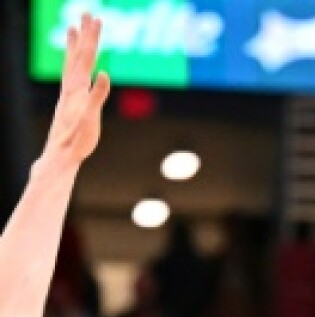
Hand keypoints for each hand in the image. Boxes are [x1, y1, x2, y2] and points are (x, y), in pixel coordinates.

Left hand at [43, 15, 109, 173]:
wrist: (61, 154)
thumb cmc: (77, 139)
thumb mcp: (91, 118)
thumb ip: (97, 95)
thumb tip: (104, 73)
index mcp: (77, 88)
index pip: (87, 57)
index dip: (92, 38)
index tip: (96, 19)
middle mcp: (70, 87)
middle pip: (78, 55)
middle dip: (84, 35)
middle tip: (86, 14)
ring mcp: (67, 94)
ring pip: (71, 63)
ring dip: (73, 46)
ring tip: (72, 29)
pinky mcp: (67, 103)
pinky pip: (69, 76)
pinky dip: (71, 65)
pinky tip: (73, 66)